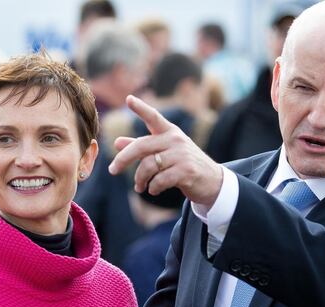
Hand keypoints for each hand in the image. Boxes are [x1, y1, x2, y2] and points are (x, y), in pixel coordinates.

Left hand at [108, 95, 223, 205]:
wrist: (212, 181)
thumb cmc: (184, 164)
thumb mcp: (164, 152)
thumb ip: (141, 147)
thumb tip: (117, 142)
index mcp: (170, 132)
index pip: (154, 117)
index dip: (141, 108)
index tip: (129, 99)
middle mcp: (175, 140)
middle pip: (141, 146)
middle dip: (123, 159)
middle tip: (112, 170)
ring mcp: (182, 155)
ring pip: (148, 166)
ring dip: (139, 179)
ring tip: (139, 187)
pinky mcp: (186, 171)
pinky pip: (159, 180)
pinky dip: (153, 187)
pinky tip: (153, 190)